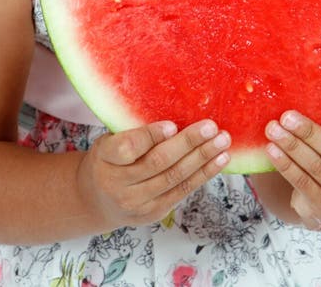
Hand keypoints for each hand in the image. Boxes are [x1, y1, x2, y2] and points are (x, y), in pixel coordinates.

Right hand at [77, 119, 230, 228]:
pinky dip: (204, 174)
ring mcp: (137, 202)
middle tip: (211, 127)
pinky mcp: (154, 213)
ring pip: (175, 177)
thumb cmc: (109, 159)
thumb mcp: (110, 140)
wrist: (97, 201)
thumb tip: (175, 106)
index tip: (172, 125)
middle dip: (188, 143)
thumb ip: (134, 130)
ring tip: (223, 141)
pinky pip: (183, 191)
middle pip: (158, 162)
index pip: (128, 147)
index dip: (151, 137)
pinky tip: (220, 160)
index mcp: (105, 157)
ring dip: (203, 158)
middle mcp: (119, 183)